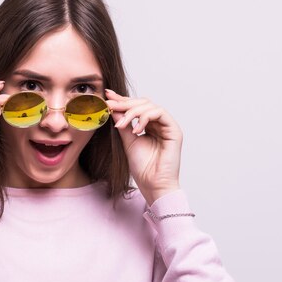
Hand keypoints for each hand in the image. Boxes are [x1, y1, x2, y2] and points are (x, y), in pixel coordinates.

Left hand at [105, 89, 182, 204]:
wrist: (153, 185)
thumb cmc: (143, 168)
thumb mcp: (128, 141)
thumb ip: (123, 125)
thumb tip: (113, 108)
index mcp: (149, 126)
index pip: (136, 107)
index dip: (122, 100)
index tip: (108, 96)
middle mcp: (159, 124)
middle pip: (143, 103)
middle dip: (125, 103)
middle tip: (110, 106)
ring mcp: (167, 126)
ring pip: (150, 106)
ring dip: (132, 112)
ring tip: (121, 124)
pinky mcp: (174, 130)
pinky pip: (159, 113)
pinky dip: (145, 118)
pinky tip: (135, 129)